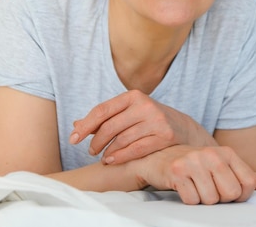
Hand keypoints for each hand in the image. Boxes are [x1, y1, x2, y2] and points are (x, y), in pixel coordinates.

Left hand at [70, 90, 215, 163]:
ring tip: (102, 157)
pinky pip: (136, 149)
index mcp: (133, 96)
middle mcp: (145, 106)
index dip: (85, 126)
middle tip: (90, 151)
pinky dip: (121, 157)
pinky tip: (112, 160)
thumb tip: (75, 125)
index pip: (102, 110)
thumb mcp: (128, 113)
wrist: (182, 127)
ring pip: (122, 139)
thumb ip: (104, 119)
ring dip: (107, 152)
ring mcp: (156, 121)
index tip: (73, 139)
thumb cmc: (148, 120)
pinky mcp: (165, 136)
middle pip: (110, 126)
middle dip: (96, 142)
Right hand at [137, 145, 255, 204]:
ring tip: (196, 187)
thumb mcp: (222, 165)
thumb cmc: (194, 163)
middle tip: (209, 189)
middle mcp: (212, 154)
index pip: (249, 184)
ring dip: (202, 200)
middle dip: (221, 199)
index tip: (229, 192)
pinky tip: (185, 188)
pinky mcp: (177, 172)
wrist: (160, 155)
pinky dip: (188, 199)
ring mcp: (194, 162)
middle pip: (231, 194)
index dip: (241, 195)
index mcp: (227, 153)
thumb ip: (246, 175)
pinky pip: (191, 200)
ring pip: (210, 199)